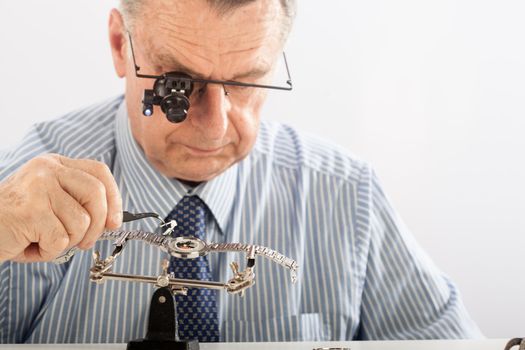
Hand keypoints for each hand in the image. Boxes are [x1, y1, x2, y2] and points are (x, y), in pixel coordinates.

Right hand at [0, 154, 122, 262]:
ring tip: (44, 241)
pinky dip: (49, 252)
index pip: (99, 172)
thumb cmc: (15, 222)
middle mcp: (47, 169)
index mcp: (55, 164)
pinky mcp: (30, 210)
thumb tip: (112, 220)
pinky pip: (61, 239)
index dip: (114, 198)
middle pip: (97, 194)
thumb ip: (78, 204)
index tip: (115, 221)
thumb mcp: (50, 204)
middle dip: (97, 225)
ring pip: (81, 221)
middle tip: (85, 242)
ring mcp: (38, 187)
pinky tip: (31, 246)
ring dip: (68, 242)